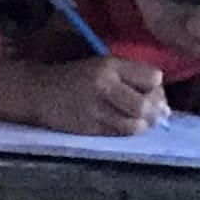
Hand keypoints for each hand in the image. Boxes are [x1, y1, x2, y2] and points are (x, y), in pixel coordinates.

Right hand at [21, 55, 165, 134]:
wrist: (35, 92)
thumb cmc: (74, 77)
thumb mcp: (102, 66)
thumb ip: (132, 78)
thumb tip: (164, 105)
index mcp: (109, 65)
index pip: (153, 78)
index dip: (155, 87)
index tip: (148, 90)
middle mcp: (103, 86)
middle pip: (145, 104)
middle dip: (155, 111)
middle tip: (155, 114)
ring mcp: (94, 109)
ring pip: (135, 124)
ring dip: (143, 125)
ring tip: (140, 121)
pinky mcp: (87, 127)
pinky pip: (119, 134)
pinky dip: (127, 132)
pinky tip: (123, 126)